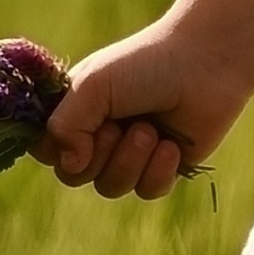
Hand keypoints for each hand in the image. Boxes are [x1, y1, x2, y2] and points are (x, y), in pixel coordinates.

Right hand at [37, 21, 253, 199]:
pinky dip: (158, 170)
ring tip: (151, 130)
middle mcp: (100, 134)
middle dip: (100, 153)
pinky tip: (172, 145)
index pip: (46, 149)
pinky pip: (146, 191)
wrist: (207, 63)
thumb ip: (64, 125)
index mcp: (77, 110)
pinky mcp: (164, 167)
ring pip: (111, 187)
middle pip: (75, 176)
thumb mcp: (93, 86)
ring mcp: (131, 152)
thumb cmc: (146, 65)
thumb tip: (69, 164)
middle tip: (120, 124)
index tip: (78, 131)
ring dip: (130, 159)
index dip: (57, 149)